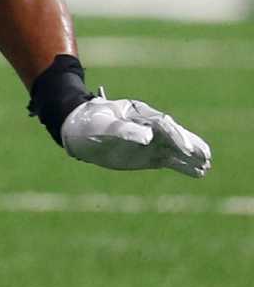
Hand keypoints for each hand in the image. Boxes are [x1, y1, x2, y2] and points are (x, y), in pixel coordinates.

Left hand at [61, 94, 210, 176]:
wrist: (79, 134)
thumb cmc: (90, 124)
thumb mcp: (104, 127)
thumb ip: (124, 131)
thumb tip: (148, 136)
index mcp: (139, 113)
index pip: (163, 124)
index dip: (176, 136)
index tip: (186, 149)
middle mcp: (149, 126)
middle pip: (175, 135)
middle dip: (190, 145)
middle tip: (206, 156)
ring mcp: (151, 141)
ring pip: (176, 148)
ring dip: (192, 157)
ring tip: (207, 165)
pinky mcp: (150, 155)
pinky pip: (171, 160)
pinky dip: (184, 166)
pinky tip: (199, 172)